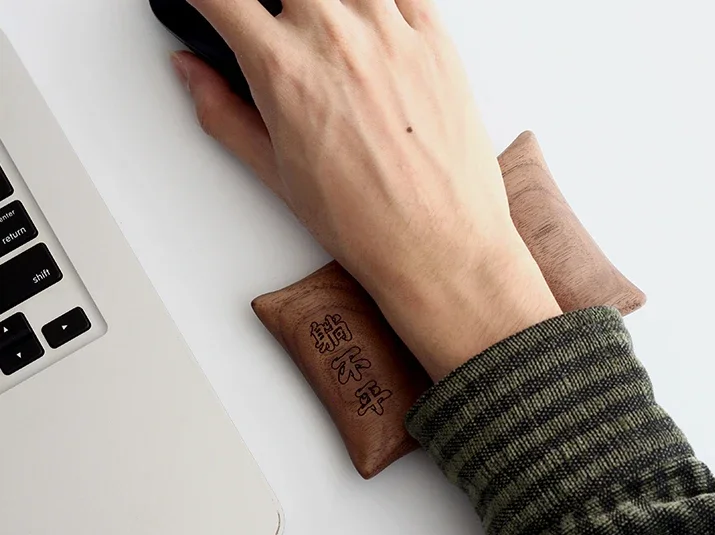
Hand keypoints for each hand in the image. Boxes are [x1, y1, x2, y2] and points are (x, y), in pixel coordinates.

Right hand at [174, 0, 560, 379]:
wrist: (439, 248)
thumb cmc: (366, 226)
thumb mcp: (277, 175)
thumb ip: (225, 114)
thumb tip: (194, 74)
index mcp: (285, 71)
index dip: (205, 0)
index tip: (210, 10)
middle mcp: (336, 37)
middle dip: (270, 3)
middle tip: (276, 31)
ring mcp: (390, 30)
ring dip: (324, 5)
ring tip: (327, 38)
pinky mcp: (434, 38)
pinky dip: (378, 2)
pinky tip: (369, 31)